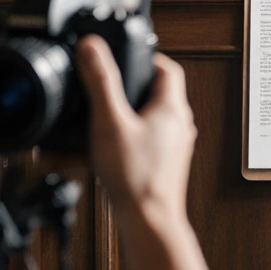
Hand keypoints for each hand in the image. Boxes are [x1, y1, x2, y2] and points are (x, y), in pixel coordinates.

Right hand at [77, 37, 210, 269]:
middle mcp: (177, 125)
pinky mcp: (162, 165)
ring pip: (145, 120)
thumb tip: (92, 47)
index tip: (127, 54)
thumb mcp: (110, 122)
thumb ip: (100, 82)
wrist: (149, 222)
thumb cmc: (136, 178)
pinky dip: (120, 140)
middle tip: (105, 84)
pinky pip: (141, 143)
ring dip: (120, 116)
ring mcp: (172, 147)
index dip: (146, 57)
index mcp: (172, 108)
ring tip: (95, 119)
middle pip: (155, 92)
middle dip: (127, 87)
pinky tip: (95, 151)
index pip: (167, 67)